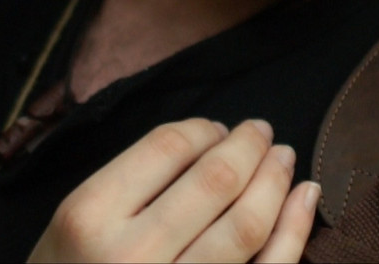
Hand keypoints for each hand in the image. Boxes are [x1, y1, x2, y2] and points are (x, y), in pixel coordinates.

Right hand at [29, 118, 319, 262]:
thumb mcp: (73, 221)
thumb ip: (130, 181)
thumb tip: (212, 141)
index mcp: (90, 215)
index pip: (166, 148)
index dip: (203, 129)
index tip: (216, 128)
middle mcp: (132, 254)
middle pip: (214, 180)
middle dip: (248, 145)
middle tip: (261, 131)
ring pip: (246, 225)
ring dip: (275, 180)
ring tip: (282, 158)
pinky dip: (294, 230)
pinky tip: (304, 196)